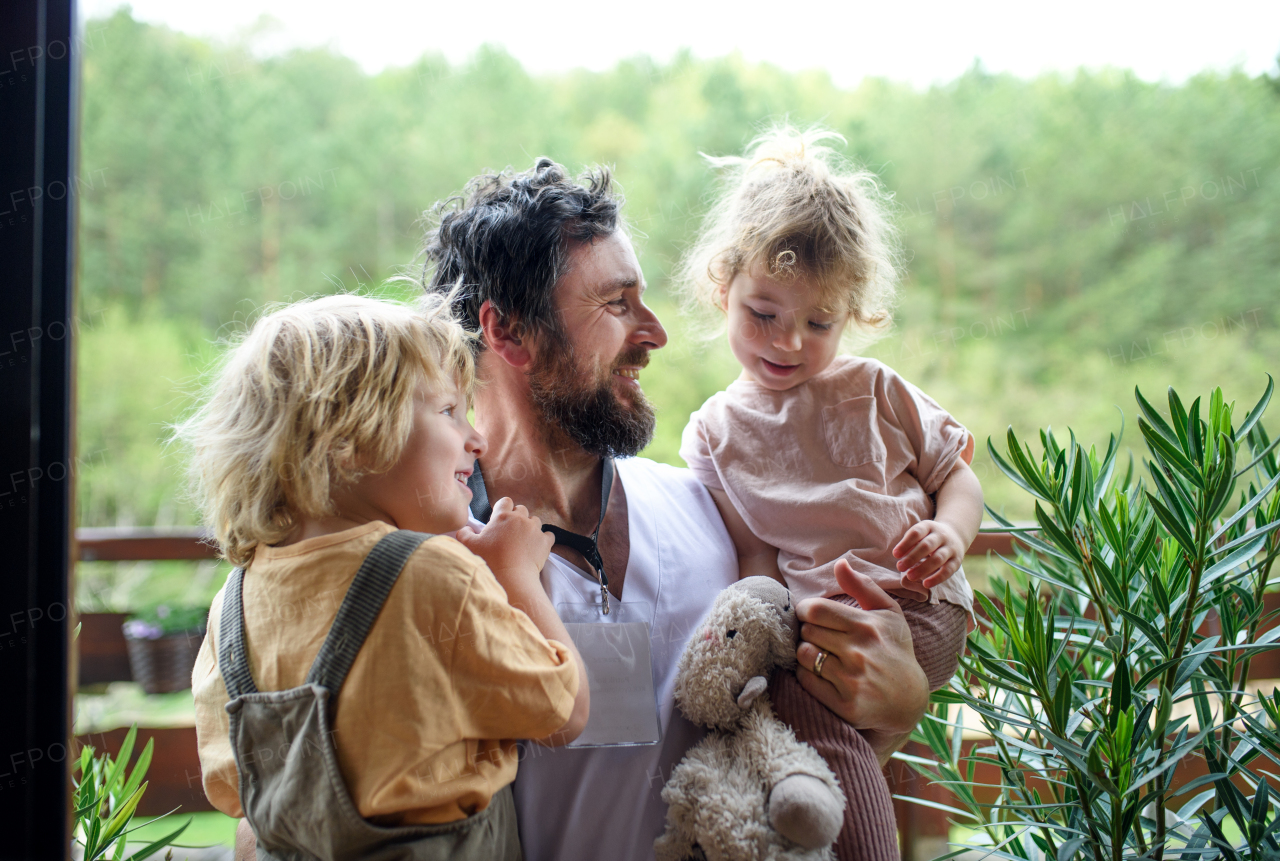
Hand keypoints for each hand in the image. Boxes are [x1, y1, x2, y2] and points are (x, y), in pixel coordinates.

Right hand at [455, 496, 554, 591]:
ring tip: (523, 540)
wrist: (511, 577)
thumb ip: (464, 533)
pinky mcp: (545, 541)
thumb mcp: (469, 545)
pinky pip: (548, 534)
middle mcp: (520, 518)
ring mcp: (534, 529)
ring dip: (530, 527)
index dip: (503, 508)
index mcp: (502, 516)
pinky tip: (537, 546)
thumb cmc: (489, 560)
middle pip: (521, 509)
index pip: (505, 501)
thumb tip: (465, 528)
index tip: (500, 520)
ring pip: (535, 520)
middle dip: (517, 517)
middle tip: (510, 533)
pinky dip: (544, 539)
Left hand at [794, 560, 928, 759]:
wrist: (909, 699)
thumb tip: (840, 563)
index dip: (805, 611)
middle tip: (820, 638)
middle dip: (808, 632)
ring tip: (820, 655)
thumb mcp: (888, 613)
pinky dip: (807, 675)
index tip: (811, 616)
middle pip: (807, 631)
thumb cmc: (894, 649)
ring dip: (806, 654)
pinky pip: (806, 681)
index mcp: (867, 626)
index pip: (815, 610)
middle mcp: (860, 652)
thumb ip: (862, 586)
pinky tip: (821, 674)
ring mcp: (852, 680)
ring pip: (804, 655)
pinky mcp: (845, 705)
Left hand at [893, 519, 963, 588]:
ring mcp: (951, 548)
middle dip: (912, 557)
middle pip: (927, 546)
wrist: (956, 535)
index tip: (895, 554)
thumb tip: (899, 556)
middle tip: (900, 567)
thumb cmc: (929, 537)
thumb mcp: (920, 534)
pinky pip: (947, 570)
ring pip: (938, 558)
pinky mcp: (956, 561)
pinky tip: (925, 584)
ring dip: (923, 568)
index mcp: (929, 526)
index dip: (905, 544)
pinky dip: (936, 578)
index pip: (916, 533)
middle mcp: (941, 535)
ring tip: (910, 576)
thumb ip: (909, 543)